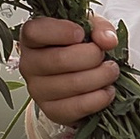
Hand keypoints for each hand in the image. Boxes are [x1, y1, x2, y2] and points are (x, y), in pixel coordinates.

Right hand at [19, 13, 122, 129]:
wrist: (80, 83)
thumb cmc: (79, 49)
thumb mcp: (89, 29)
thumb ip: (99, 27)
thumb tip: (107, 40)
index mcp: (32, 38)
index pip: (35, 31)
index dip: (61, 31)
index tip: (82, 34)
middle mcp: (28, 64)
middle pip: (60, 60)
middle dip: (92, 56)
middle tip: (105, 56)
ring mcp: (37, 90)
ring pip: (72, 83)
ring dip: (100, 77)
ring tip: (111, 71)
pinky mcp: (51, 111)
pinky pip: (78, 106)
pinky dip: (99, 98)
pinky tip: (107, 90)